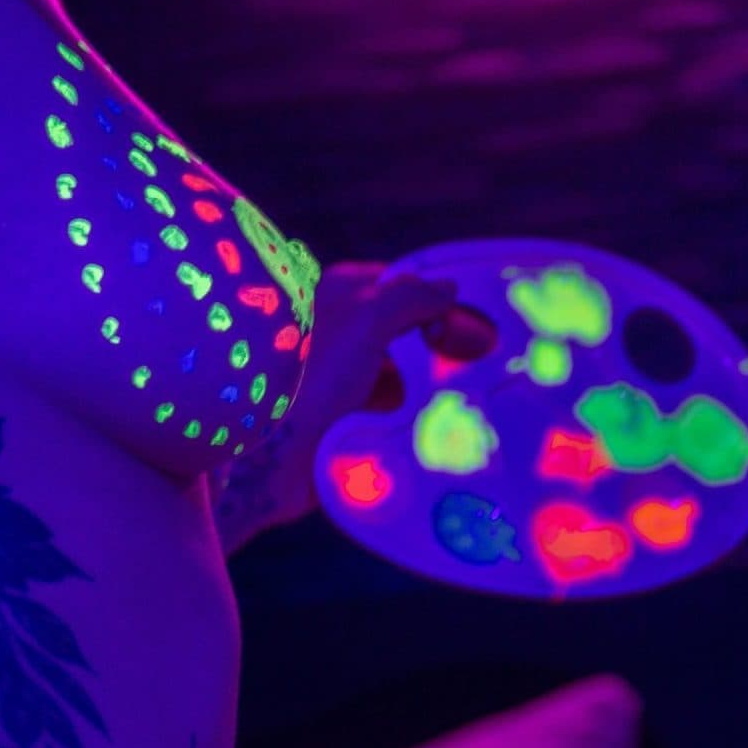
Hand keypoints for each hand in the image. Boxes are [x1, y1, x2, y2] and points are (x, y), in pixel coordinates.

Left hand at [212, 262, 458, 552]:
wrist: (269, 462)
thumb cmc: (312, 380)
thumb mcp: (365, 321)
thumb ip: (409, 298)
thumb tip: (448, 288)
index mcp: (336, 298)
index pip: (399, 286)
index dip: (436, 300)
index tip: (474, 323)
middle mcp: (337, 333)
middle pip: (404, 331)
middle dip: (438, 346)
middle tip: (478, 362)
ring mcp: (340, 379)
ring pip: (400, 373)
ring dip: (429, 386)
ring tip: (466, 398)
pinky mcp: (344, 420)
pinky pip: (390, 411)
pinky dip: (413, 416)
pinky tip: (437, 424)